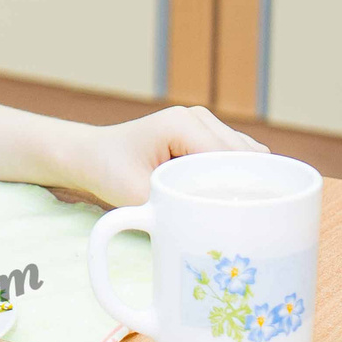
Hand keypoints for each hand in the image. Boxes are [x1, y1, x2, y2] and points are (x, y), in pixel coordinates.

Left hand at [63, 105, 267, 205]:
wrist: (94, 155)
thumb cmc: (109, 171)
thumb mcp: (135, 194)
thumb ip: (170, 206)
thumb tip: (208, 224)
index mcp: (181, 124)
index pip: (227, 158)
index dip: (239, 187)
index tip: (246, 217)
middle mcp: (198, 118)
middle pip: (243, 155)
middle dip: (247, 186)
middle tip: (246, 220)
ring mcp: (205, 123)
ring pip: (247, 155)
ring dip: (245, 180)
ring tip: (239, 211)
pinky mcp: (208, 135)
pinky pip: (237, 156)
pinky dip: (239, 176)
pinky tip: (233, 199)